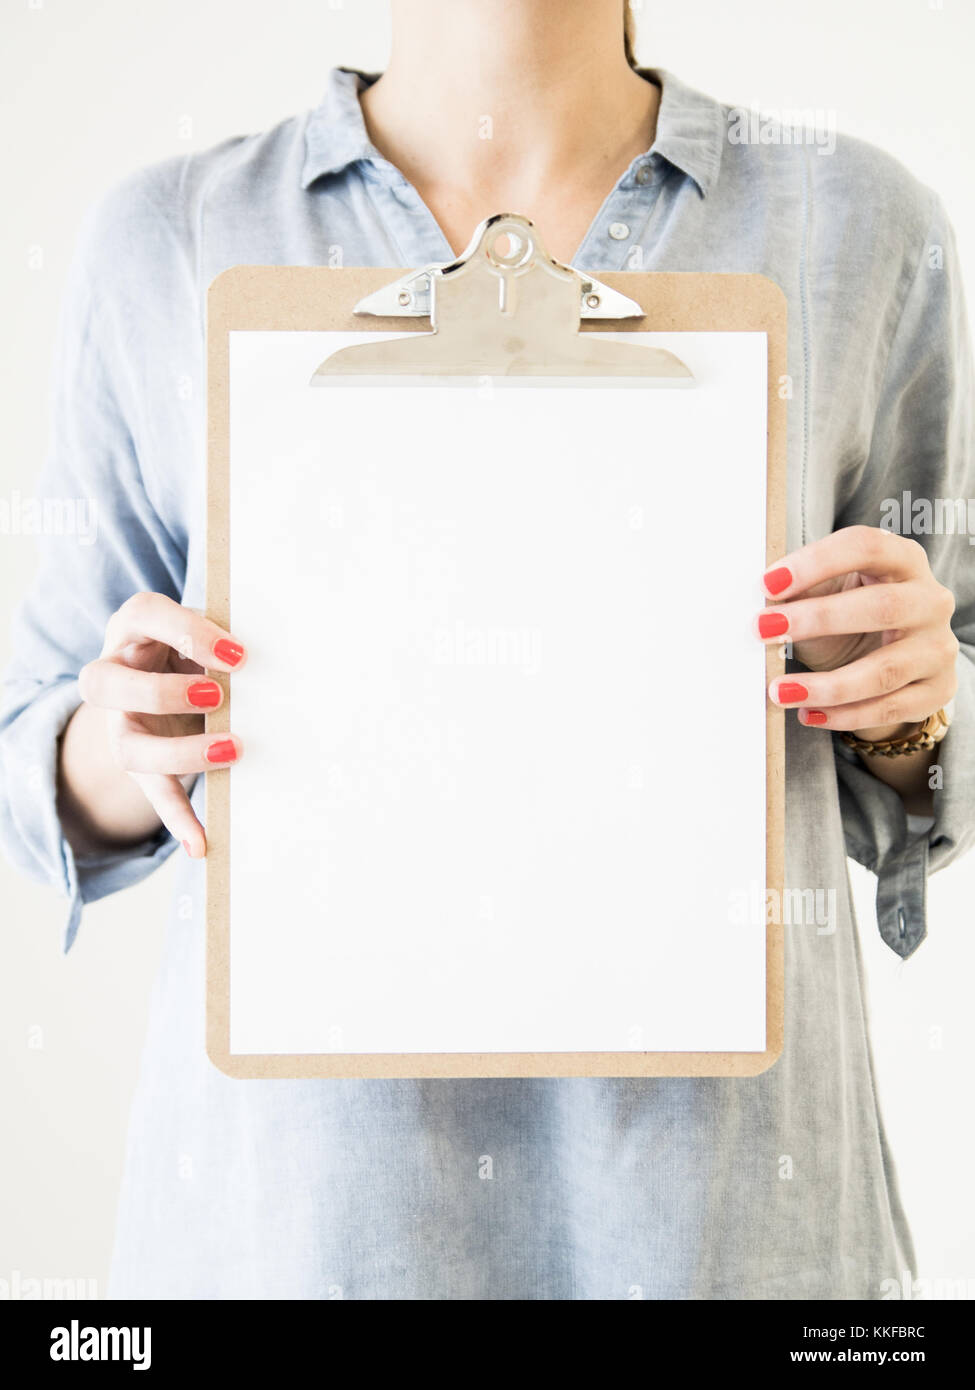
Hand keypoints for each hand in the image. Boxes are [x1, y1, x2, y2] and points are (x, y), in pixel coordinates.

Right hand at [74, 592, 245, 856]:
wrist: (166, 678)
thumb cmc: (195, 647)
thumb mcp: (204, 635)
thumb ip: (226, 642)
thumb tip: (283, 659)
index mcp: (135, 628)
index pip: (143, 615)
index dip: (185, 631)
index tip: (237, 653)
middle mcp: (115, 674)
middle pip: (104, 683)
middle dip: (161, 692)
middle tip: (217, 695)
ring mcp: (120, 724)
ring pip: (129, 747)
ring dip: (179, 753)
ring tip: (232, 750)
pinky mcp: (138, 763)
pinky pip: (153, 795)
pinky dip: (179, 820)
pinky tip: (202, 845)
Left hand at [755, 526, 957, 737]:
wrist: (894, 664)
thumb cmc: (852, 619)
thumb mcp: (831, 595)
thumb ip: (801, 593)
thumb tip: (759, 603)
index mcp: (903, 561)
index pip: (866, 547)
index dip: (816, 562)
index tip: (768, 583)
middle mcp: (930, 600)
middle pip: (882, 606)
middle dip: (817, 618)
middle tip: (763, 629)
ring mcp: (938, 647)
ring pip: (885, 670)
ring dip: (826, 685)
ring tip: (779, 691)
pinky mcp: (939, 689)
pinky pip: (890, 708)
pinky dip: (845, 715)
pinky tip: (809, 714)